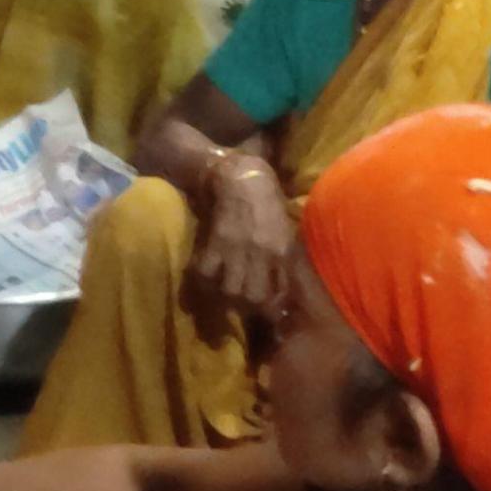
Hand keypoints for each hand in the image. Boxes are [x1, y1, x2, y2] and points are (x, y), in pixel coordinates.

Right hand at [192, 151, 291, 312]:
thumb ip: (284, 254)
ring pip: (231, 290)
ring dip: (227, 297)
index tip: (271, 315)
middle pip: (254, 297)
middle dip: (250, 307)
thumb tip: (285, 281)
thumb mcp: (285, 227)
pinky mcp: (215, 242)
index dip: (276, 308)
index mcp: (283, 250)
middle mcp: (262, 254)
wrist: (240, 176)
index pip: (281, 292)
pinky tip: (206, 279)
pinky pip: (207, 272)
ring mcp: (237, 249)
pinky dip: (205, 279)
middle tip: (245, 306)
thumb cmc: (267, 197)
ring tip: (225, 296)